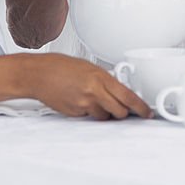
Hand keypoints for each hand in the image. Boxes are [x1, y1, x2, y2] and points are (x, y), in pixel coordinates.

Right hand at [26, 53, 151, 119]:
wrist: (38, 74)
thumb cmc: (59, 67)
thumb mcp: (88, 67)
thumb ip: (104, 79)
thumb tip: (118, 91)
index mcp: (100, 77)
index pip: (128, 97)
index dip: (141, 107)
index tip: (147, 112)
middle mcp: (94, 92)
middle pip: (120, 112)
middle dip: (124, 113)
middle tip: (123, 109)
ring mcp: (84, 105)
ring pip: (105, 117)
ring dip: (105, 113)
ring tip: (94, 100)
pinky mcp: (75, 114)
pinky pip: (89, 117)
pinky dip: (90, 112)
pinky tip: (80, 101)